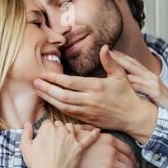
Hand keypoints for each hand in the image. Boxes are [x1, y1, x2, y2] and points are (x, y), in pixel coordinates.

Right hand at [20, 119, 99, 167]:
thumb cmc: (37, 163)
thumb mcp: (25, 147)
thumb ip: (25, 133)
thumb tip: (27, 123)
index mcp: (47, 128)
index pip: (48, 123)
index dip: (46, 130)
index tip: (45, 137)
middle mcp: (60, 130)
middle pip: (60, 124)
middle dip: (57, 129)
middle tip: (54, 140)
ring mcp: (71, 138)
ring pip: (72, 127)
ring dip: (69, 130)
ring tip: (67, 136)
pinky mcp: (79, 147)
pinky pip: (89, 138)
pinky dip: (94, 134)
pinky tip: (97, 131)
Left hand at [33, 46, 156, 139]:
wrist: (132, 117)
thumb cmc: (126, 94)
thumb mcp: (120, 75)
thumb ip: (110, 61)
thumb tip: (104, 47)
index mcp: (96, 87)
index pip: (70, 82)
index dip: (55, 79)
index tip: (44, 74)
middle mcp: (89, 100)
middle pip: (63, 95)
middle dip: (47, 89)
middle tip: (35, 82)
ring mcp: (87, 111)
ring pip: (63, 106)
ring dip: (49, 99)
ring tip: (38, 91)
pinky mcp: (87, 120)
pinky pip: (68, 114)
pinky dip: (57, 108)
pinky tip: (50, 101)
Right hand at [73, 132, 138, 167]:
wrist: (62, 158)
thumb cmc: (70, 146)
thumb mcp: (82, 133)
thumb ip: (92, 132)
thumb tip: (95, 130)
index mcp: (109, 139)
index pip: (127, 150)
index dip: (133, 158)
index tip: (135, 164)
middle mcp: (112, 149)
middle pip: (129, 161)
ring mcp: (110, 160)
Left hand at [105, 47, 167, 124]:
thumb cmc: (164, 107)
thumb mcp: (151, 95)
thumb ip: (140, 88)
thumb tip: (126, 85)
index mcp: (150, 78)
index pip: (134, 64)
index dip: (122, 57)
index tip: (110, 52)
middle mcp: (152, 78)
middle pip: (133, 65)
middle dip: (120, 57)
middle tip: (107, 51)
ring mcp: (154, 84)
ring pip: (135, 73)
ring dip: (122, 67)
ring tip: (110, 62)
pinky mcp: (156, 93)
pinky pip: (140, 86)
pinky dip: (130, 82)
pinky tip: (120, 81)